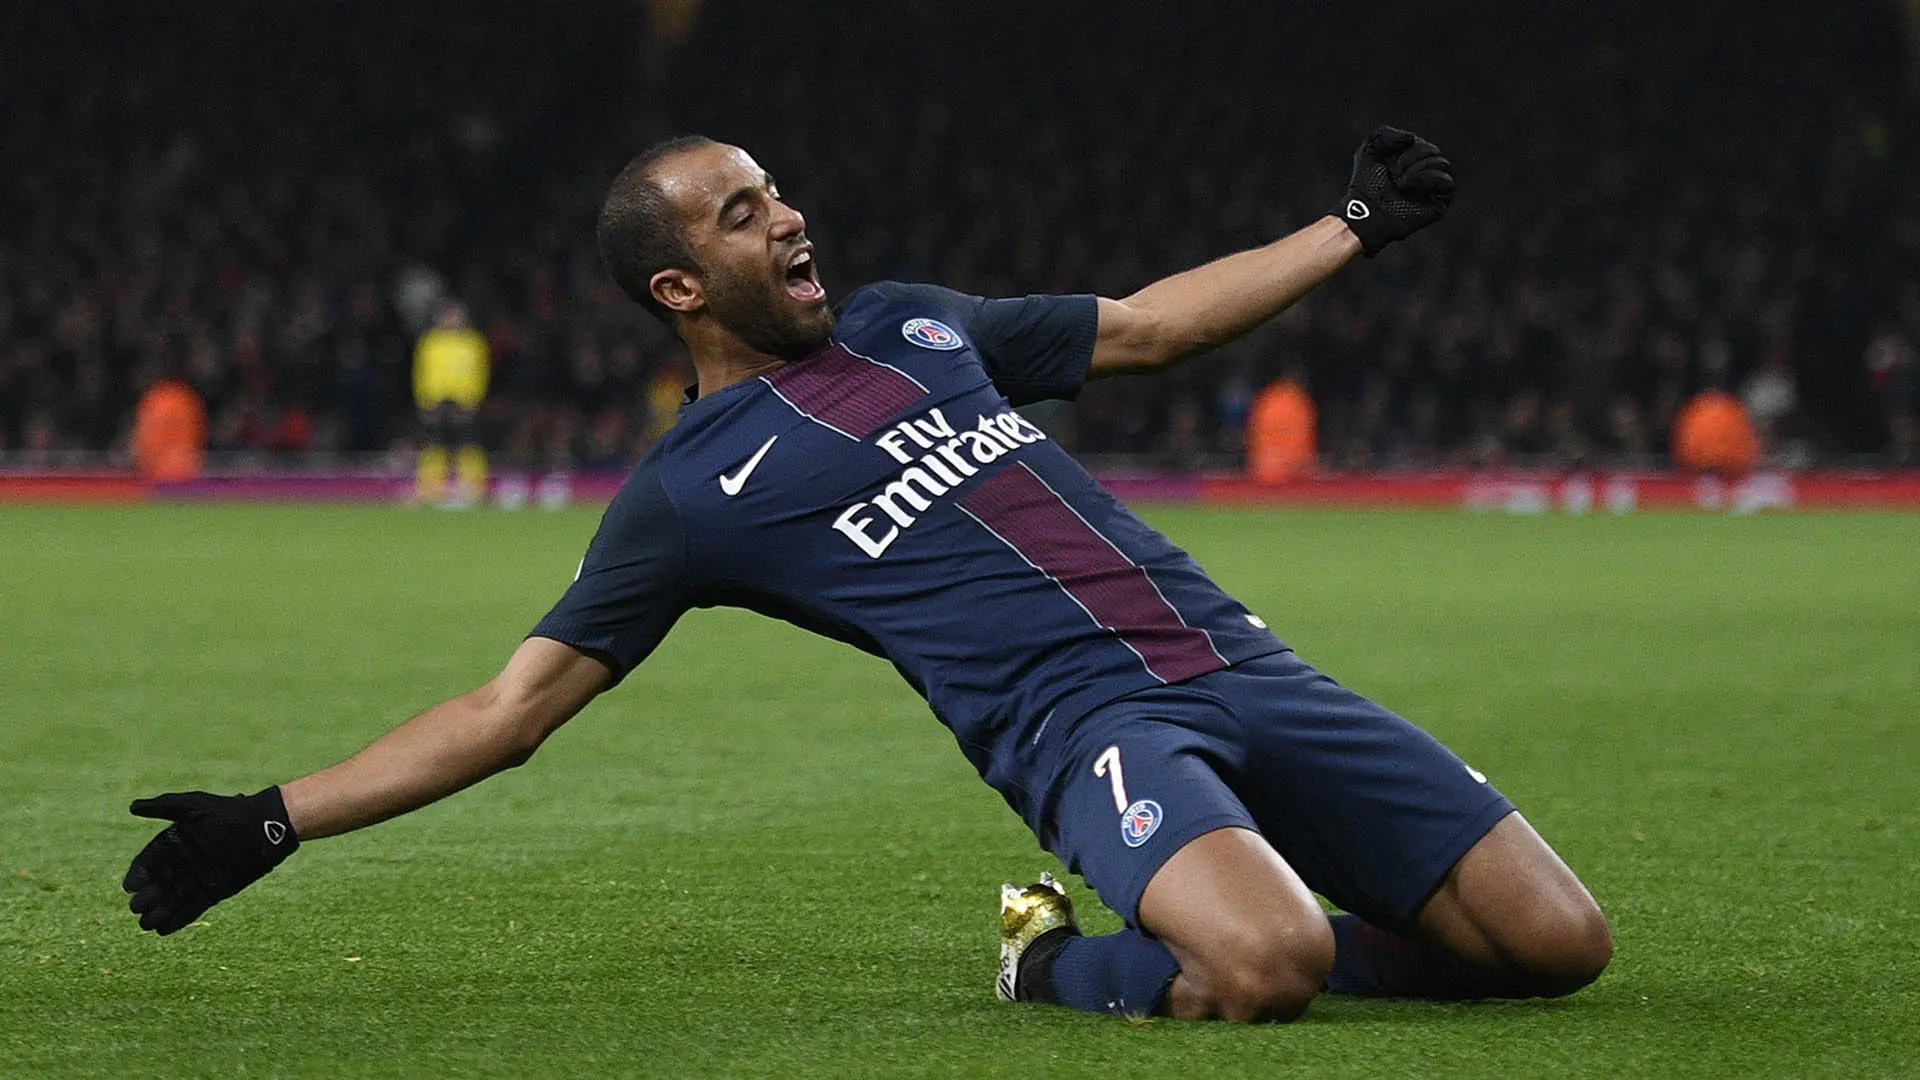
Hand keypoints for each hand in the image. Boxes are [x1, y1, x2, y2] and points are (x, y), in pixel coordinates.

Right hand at [123, 787, 298, 933]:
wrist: (266, 826)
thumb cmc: (230, 812)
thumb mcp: (196, 806)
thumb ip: (164, 807)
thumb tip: (132, 806)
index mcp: (176, 842)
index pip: (150, 861)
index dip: (139, 873)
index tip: (130, 886)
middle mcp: (184, 862)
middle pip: (159, 882)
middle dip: (147, 896)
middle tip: (137, 907)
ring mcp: (199, 877)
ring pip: (174, 898)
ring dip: (160, 912)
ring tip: (147, 924)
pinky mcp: (215, 891)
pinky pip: (193, 907)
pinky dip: (180, 918)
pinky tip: (165, 929)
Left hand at [1337, 126, 1455, 256]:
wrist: (1366, 210)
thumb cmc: (1366, 182)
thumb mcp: (1370, 148)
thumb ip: (1386, 133)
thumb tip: (1411, 140)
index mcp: (1413, 159)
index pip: (1421, 143)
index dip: (1405, 148)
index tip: (1388, 162)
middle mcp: (1426, 171)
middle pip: (1433, 151)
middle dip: (1410, 159)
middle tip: (1394, 174)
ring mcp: (1434, 187)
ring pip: (1443, 163)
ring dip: (1417, 171)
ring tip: (1399, 183)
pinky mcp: (1440, 202)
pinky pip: (1448, 182)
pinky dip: (1427, 180)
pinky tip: (1410, 187)